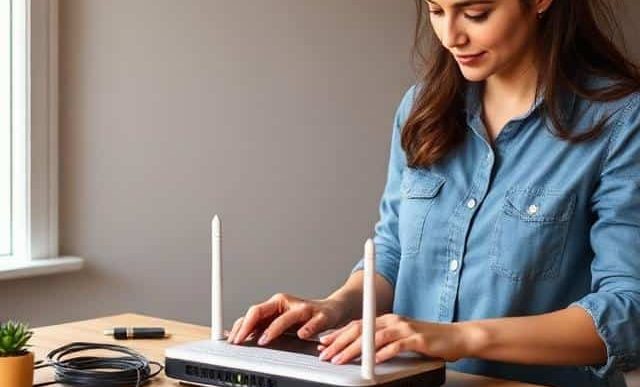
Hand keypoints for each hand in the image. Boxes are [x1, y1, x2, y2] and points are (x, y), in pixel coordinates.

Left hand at [227, 293, 348, 345]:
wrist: (331, 310)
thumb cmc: (303, 317)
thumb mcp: (279, 320)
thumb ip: (261, 326)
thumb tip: (237, 335)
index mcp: (275, 304)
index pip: (253, 312)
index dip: (240, 326)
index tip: (232, 340)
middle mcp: (287, 304)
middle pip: (262, 311)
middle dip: (248, 326)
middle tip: (240, 341)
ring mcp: (304, 309)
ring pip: (286, 317)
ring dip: (273, 329)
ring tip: (264, 340)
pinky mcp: (321, 316)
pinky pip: (313, 323)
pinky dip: (307, 329)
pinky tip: (302, 335)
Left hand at [316, 314, 469, 364]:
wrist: (457, 337)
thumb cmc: (429, 340)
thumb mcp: (401, 338)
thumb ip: (383, 341)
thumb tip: (362, 350)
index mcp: (388, 319)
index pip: (358, 324)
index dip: (339, 334)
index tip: (325, 343)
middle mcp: (394, 320)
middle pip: (361, 329)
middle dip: (340, 342)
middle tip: (326, 354)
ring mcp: (405, 328)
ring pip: (373, 337)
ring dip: (354, 350)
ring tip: (341, 359)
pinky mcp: (416, 338)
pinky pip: (395, 346)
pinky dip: (382, 353)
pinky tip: (372, 361)